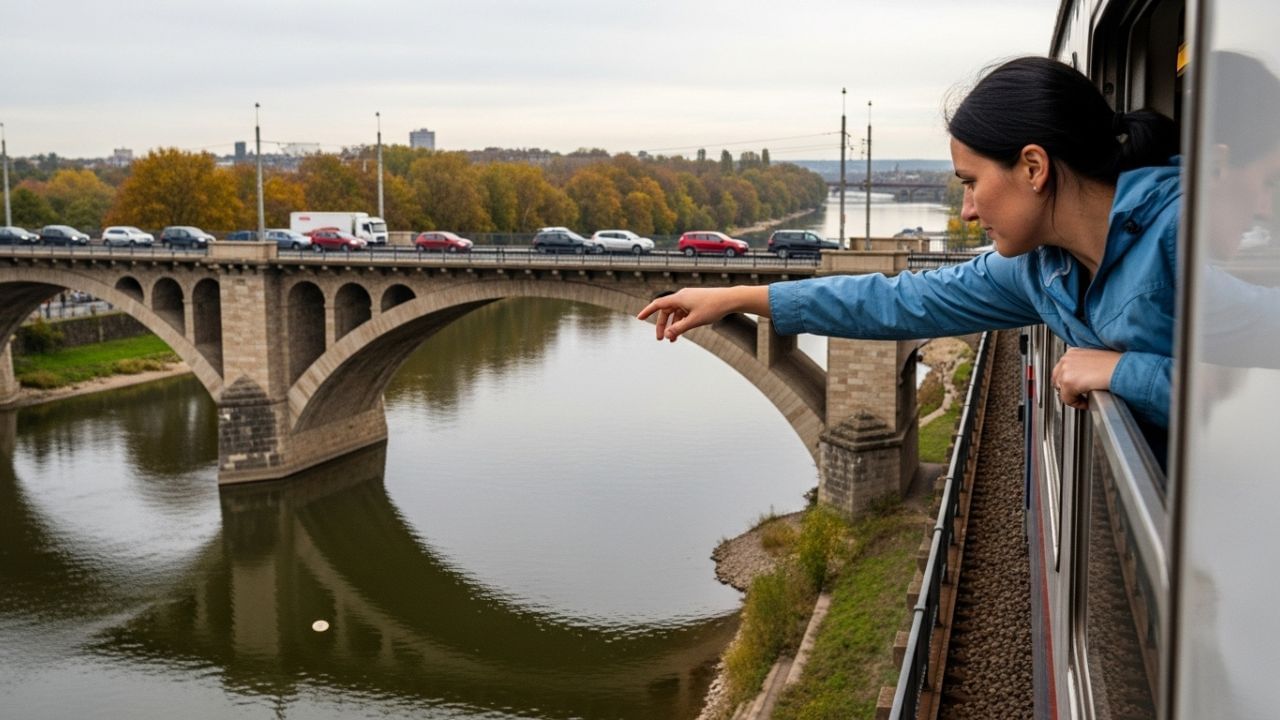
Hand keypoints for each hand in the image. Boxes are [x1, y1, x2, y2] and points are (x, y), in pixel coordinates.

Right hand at [636, 286, 768, 341]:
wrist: (730, 299)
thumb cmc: (713, 307)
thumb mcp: (695, 321)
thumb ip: (680, 328)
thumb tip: (668, 335)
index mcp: (679, 298)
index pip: (658, 304)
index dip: (647, 312)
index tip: (639, 318)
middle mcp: (682, 296)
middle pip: (666, 311)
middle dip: (662, 325)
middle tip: (661, 339)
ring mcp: (689, 299)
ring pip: (675, 313)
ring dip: (673, 326)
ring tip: (673, 340)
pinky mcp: (695, 302)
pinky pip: (683, 312)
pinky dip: (681, 322)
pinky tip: (682, 332)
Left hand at [1051, 347, 1121, 410]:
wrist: (1121, 368)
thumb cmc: (1115, 365)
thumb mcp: (1095, 360)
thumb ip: (1083, 367)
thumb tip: (1080, 377)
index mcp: (1073, 353)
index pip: (1061, 370)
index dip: (1068, 382)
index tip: (1076, 388)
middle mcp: (1066, 359)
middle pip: (1057, 380)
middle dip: (1067, 389)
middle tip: (1080, 396)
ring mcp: (1066, 370)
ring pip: (1061, 390)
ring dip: (1073, 397)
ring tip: (1085, 399)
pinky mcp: (1069, 382)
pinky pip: (1067, 400)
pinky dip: (1077, 404)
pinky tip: (1088, 402)